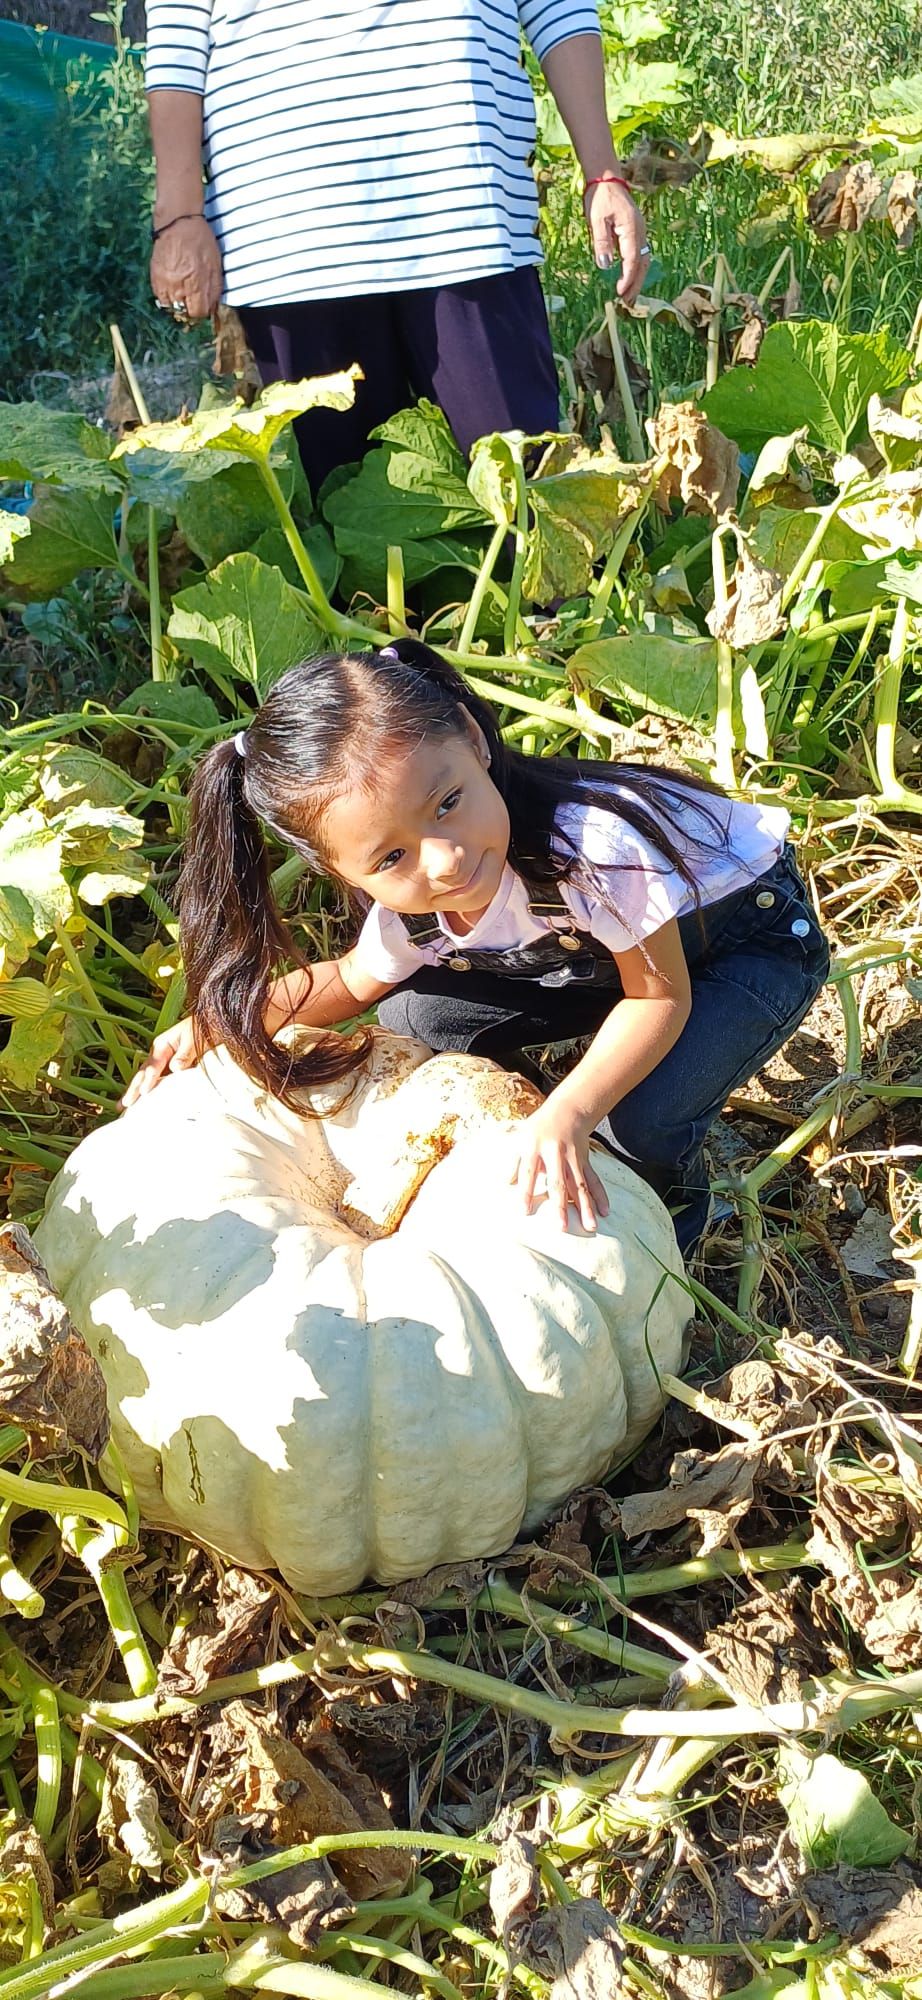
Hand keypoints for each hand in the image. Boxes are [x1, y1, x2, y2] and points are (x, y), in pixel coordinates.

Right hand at [121, 1016, 204, 1108]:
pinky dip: (148, 1091)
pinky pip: (156, 1081)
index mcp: (163, 1044)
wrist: (210, 1025)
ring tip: (124, 1105)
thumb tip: (176, 1067)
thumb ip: (185, 1054)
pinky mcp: (168, 1069)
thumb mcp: (194, 1039)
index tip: (144, 1091)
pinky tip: (141, 1102)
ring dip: (136, 1091)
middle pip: (143, 1073)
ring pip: (145, 1078)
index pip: (153, 1065)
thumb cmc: (201, 1029)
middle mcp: (159, 1054)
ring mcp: (162, 1062)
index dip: (148, 1079)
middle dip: (134, 1088)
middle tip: (125, 1103)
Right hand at [150, 216, 223, 322]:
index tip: (204, 306)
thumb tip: (213, 307)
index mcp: (196, 283)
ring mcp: (165, 283)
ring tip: (183, 295)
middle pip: (184, 313)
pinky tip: (173, 289)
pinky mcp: (155, 277)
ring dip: (178, 305)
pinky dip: (167, 298)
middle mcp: (178, 286)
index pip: (199, 312)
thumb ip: (215, 288)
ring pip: (171, 308)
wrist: (177, 223)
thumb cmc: (200, 242)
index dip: (203, 311)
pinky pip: (160, 298)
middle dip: (191, 309)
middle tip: (194, 300)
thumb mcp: (215, 265)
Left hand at [510, 1102, 610, 1233]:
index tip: (524, 1211)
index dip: (526, 1191)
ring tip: (591, 1226)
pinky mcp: (585, 1161)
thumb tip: (506, 1184)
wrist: (568, 1110)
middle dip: (561, 1206)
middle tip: (562, 1227)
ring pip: (580, 1186)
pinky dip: (600, 1196)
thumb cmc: (539, 1128)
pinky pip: (594, 1180)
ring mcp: (573, 1159)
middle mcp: (556, 1154)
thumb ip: (515, 1162)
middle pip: (558, 1183)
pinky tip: (605, 1211)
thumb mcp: (522, 1138)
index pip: (529, 1172)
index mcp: (535, 1147)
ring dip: (586, 1207)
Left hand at [583, 180, 650, 304]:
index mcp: (631, 229)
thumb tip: (606, 265)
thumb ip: (601, 242)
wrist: (607, 179)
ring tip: (629, 296)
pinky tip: (630, 278)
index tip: (620, 292)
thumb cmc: (600, 197)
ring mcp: (640, 231)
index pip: (632, 259)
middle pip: (642, 263)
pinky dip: (637, 269)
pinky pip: (640, 254)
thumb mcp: (596, 219)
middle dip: (636, 284)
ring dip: (638, 278)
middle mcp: (640, 232)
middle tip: (628, 302)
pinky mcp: (636, 232)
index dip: (627, 278)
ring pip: (644, 260)